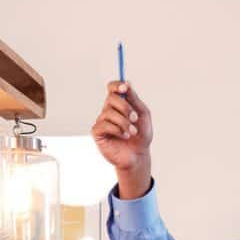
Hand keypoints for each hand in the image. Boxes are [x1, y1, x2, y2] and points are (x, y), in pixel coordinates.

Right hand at [90, 82, 153, 197]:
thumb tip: (126, 83)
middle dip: (125, 107)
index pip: (112, 88)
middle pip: (111, 98)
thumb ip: (134, 99)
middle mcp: (108, 110)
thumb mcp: (143, 114)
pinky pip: (104, 125)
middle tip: (135, 118)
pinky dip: (117, 130)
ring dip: (124, 122)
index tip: (125, 89)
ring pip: (108, 112)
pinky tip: (124, 136)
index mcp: (119, 104)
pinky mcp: (97, 133)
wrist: (138, 155)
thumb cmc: (141, 135)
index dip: (116, 86)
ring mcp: (102, 121)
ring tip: (132, 132)